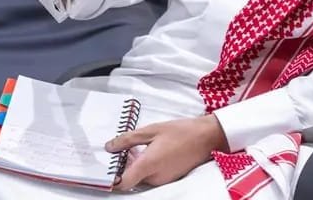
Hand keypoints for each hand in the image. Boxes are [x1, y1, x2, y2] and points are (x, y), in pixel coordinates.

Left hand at [105, 115, 227, 190]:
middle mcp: (155, 177)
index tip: (106, 170)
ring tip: (139, 147)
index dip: (111, 180)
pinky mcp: (170, 179)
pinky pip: (152, 176)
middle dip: (125, 166)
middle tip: (123, 149)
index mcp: (148, 164)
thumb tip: (110, 147)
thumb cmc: (181, 131)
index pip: (123, 183)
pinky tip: (151, 151)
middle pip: (131, 179)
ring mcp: (164, 180)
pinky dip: (147, 167)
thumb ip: (128, 139)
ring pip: (142, 178)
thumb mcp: (151, 130)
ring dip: (136, 165)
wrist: (206, 137)